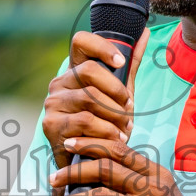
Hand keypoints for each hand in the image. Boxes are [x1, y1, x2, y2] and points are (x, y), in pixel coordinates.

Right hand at [41, 29, 149, 170]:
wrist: (89, 162)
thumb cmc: (105, 124)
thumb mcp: (120, 93)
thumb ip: (130, 65)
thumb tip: (146, 32)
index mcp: (75, 71)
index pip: (81, 41)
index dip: (102, 46)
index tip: (120, 62)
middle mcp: (59, 83)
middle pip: (90, 71)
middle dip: (116, 91)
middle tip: (129, 108)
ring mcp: (52, 103)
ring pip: (89, 99)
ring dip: (114, 116)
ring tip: (124, 129)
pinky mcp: (50, 125)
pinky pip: (84, 121)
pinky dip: (105, 131)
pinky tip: (113, 140)